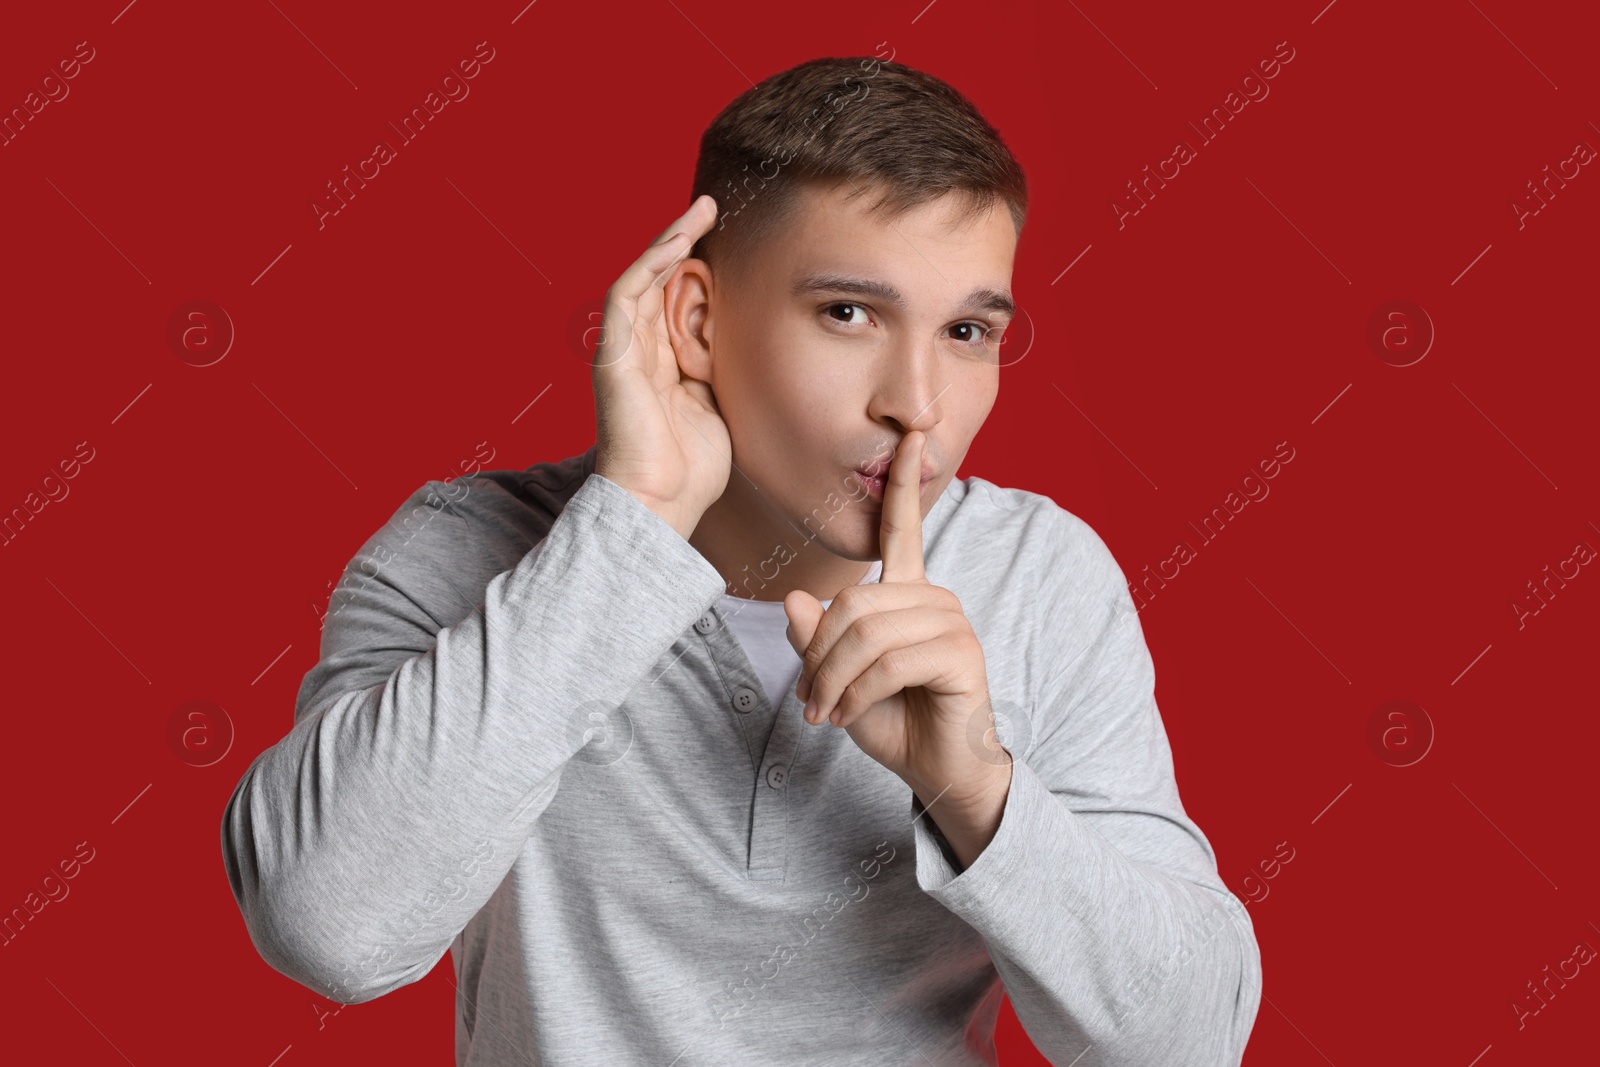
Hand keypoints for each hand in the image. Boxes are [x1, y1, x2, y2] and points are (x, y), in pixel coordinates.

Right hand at [592, 194, 727, 540]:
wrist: (660, 502)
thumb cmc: (691, 470)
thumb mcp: (720, 406)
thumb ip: (722, 371)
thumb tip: (747, 343)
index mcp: (662, 364)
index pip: (676, 302)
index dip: (697, 268)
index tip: (727, 240)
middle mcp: (639, 352)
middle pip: (659, 282)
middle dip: (684, 241)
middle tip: (713, 208)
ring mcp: (622, 351)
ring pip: (643, 279)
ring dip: (670, 241)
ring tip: (699, 210)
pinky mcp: (613, 354)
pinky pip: (627, 295)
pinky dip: (650, 265)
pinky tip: (677, 243)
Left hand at [782, 430, 1008, 806]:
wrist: (935, 770)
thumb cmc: (890, 719)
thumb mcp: (836, 679)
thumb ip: (815, 640)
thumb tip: (797, 600)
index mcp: (907, 592)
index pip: (904, 528)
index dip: (905, 483)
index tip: (912, 435)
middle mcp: (934, 597)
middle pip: (853, 602)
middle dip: (819, 656)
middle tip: (810, 701)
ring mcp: (953, 623)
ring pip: (866, 633)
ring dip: (833, 681)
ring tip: (827, 713)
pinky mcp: (962, 655)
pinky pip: (889, 663)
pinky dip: (856, 695)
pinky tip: (850, 717)